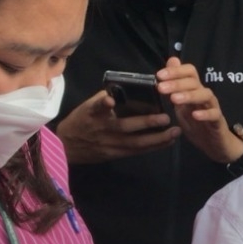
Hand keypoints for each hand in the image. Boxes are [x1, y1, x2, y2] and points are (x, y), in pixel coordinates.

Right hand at [55, 90, 178, 163]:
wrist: (68, 146)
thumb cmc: (82, 120)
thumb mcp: (88, 106)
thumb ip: (106, 98)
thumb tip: (126, 88)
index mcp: (93, 114)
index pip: (96, 107)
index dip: (103, 104)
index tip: (110, 100)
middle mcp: (102, 129)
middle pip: (125, 127)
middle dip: (147, 123)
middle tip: (167, 118)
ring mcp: (109, 144)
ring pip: (135, 143)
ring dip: (157, 139)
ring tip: (174, 133)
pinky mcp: (115, 155)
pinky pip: (136, 151)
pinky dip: (152, 147)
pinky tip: (167, 142)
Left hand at [156, 57, 242, 163]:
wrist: (215, 144)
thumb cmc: (197, 124)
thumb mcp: (181, 105)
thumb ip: (174, 86)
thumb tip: (170, 61)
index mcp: (194, 90)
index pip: (189, 72)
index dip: (175, 71)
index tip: (159, 75)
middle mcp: (204, 95)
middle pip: (194, 82)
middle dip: (176, 83)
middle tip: (161, 88)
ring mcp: (212, 107)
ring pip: (205, 95)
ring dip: (189, 95)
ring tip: (174, 99)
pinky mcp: (218, 121)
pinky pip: (214, 114)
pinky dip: (205, 114)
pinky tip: (195, 115)